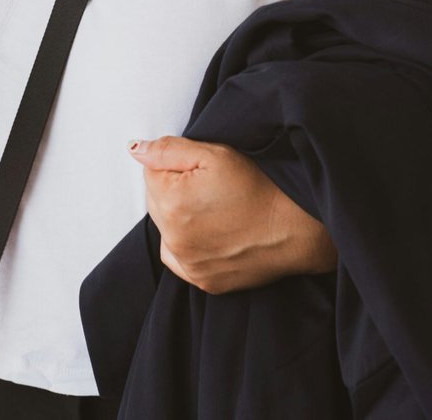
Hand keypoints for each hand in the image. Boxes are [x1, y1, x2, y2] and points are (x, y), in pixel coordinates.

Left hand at [128, 135, 336, 293]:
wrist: (296, 227)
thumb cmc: (259, 187)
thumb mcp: (214, 155)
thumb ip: (168, 150)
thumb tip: (136, 150)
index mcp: (170, 202)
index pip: (151, 172)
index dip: (176, 166)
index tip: (202, 171)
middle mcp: (173, 238)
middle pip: (155, 201)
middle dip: (174, 190)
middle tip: (211, 189)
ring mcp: (188, 264)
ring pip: (165, 229)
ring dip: (177, 218)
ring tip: (212, 210)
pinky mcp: (203, 281)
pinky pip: (178, 259)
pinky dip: (186, 246)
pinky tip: (208, 233)